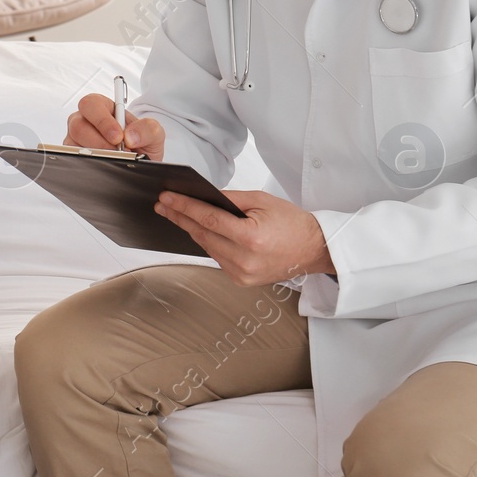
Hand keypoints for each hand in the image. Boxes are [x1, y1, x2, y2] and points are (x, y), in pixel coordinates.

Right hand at [66, 93, 165, 160]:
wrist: (140, 161)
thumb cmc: (141, 141)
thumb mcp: (154, 132)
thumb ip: (148, 129)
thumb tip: (130, 136)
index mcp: (102, 107)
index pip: (91, 105)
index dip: (102, 121)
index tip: (118, 137)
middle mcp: (85, 120)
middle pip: (77, 126)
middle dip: (98, 142)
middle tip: (116, 152)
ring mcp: (77, 139)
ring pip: (73, 144)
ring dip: (95, 155)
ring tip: (114, 160)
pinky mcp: (73, 155)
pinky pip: (72, 159)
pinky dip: (88, 165)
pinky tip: (104, 167)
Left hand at [155, 189, 334, 286]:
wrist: (314, 249)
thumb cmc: (292, 223)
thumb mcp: (262, 201)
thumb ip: (230, 198)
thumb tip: (203, 195)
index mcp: (251, 239)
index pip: (208, 219)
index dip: (184, 207)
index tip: (166, 198)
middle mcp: (244, 260)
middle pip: (202, 235)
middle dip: (180, 217)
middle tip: (163, 205)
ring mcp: (242, 274)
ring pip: (207, 247)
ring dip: (192, 230)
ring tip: (176, 214)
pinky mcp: (241, 281)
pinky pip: (217, 258)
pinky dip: (208, 243)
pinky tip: (199, 230)